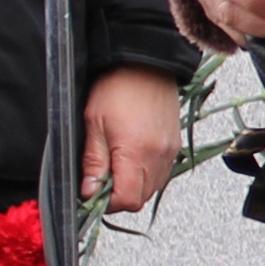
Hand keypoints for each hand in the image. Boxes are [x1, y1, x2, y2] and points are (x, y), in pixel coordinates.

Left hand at [83, 66, 187, 213]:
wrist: (146, 63)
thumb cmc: (118, 86)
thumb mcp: (94, 123)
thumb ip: (93, 162)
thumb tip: (89, 192)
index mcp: (136, 152)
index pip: (127, 200)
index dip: (107, 202)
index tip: (93, 192)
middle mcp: (158, 156)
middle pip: (140, 199)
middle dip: (119, 196)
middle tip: (101, 178)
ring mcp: (170, 152)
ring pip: (151, 189)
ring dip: (132, 186)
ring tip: (116, 165)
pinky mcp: (174, 146)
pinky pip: (160, 175)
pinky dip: (145, 175)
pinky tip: (131, 158)